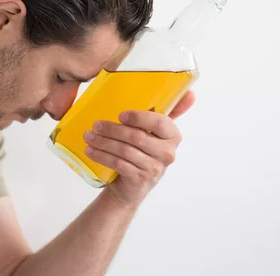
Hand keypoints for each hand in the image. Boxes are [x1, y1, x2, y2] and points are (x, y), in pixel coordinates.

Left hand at [84, 91, 195, 207]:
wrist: (133, 185)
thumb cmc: (144, 151)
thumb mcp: (156, 132)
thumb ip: (170, 111)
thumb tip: (191, 93)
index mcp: (173, 136)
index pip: (161, 123)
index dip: (140, 117)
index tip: (121, 114)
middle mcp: (167, 153)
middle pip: (137, 137)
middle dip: (113, 129)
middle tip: (96, 124)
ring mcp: (154, 168)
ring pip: (125, 151)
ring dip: (103, 142)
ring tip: (89, 136)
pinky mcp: (140, 180)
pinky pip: (118, 164)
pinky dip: (102, 156)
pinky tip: (91, 150)